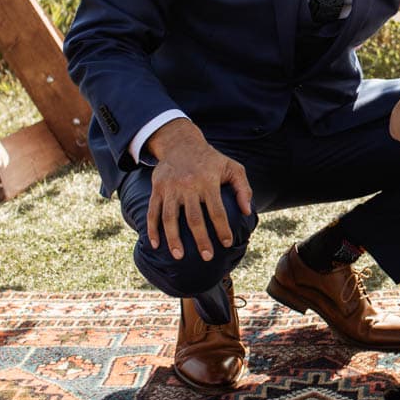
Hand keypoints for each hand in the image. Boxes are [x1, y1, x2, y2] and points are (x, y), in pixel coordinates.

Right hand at [144, 118, 252, 260]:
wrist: (181, 143)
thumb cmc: (211, 160)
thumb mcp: (232, 167)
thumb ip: (243, 188)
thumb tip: (247, 211)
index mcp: (208, 181)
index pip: (217, 211)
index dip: (222, 229)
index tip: (227, 243)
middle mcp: (188, 185)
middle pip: (194, 218)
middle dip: (201, 240)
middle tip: (207, 257)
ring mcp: (171, 188)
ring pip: (170, 217)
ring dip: (173, 239)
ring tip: (179, 256)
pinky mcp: (157, 189)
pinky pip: (153, 211)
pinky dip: (152, 229)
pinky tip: (155, 244)